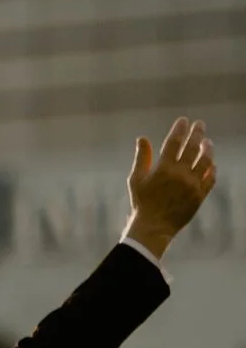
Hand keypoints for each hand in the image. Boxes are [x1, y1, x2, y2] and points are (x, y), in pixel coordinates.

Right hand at [126, 117, 216, 257]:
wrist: (154, 227)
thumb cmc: (141, 202)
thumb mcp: (136, 179)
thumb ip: (142, 157)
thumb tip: (143, 138)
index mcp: (163, 169)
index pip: (174, 142)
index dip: (180, 129)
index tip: (183, 121)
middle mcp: (180, 174)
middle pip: (193, 148)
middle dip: (197, 133)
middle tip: (200, 124)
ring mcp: (193, 185)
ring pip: (206, 160)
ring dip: (207, 149)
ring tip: (207, 142)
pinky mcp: (200, 195)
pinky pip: (210, 177)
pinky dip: (211, 168)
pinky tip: (210, 163)